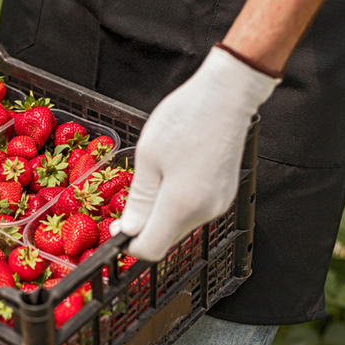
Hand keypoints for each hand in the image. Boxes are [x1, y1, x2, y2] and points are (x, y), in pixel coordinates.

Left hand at [110, 46, 280, 260]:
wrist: (228, 95)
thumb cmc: (186, 118)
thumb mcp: (148, 158)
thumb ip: (139, 200)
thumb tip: (129, 230)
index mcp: (181, 206)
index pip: (150, 249)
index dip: (129, 244)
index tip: (116, 228)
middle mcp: (204, 212)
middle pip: (165, 239)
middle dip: (143, 227)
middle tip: (128, 199)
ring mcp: (218, 205)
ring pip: (178, 226)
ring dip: (159, 214)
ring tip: (153, 178)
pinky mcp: (224, 195)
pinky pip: (193, 211)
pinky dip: (176, 204)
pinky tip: (171, 177)